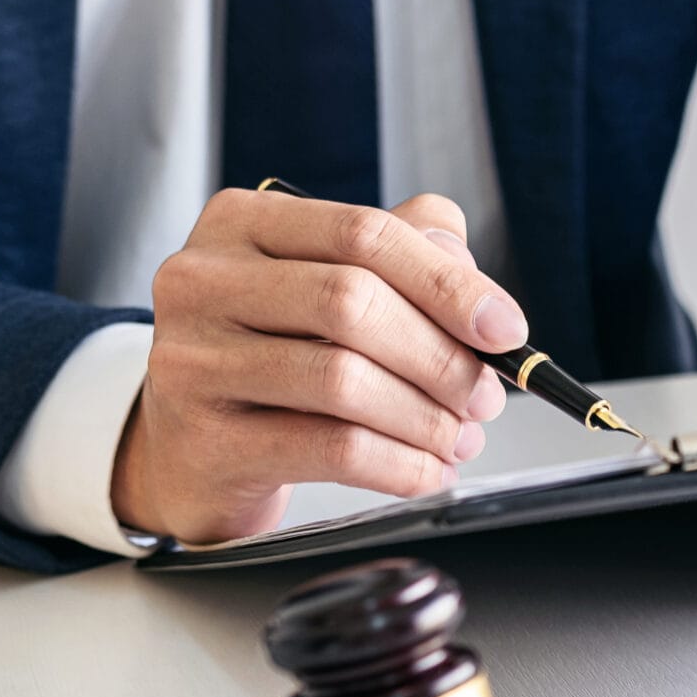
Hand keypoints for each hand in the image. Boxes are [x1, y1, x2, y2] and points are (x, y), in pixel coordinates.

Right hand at [112, 190, 518, 543]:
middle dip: (441, 357)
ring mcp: (192, 360)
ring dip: (425, 417)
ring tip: (460, 438)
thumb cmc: (273, 357)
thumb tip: (466, 266)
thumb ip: (401, 253)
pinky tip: (428, 473)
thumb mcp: (327, 286)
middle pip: (353, 302)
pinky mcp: (206, 439)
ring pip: (343, 379)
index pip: (365, 233)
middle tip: (485, 396)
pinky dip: (400, 465)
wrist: (191, 449)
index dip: (449, 283)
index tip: (505, 329)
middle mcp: (202, 280)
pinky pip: (331, 450)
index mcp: (241, 223)